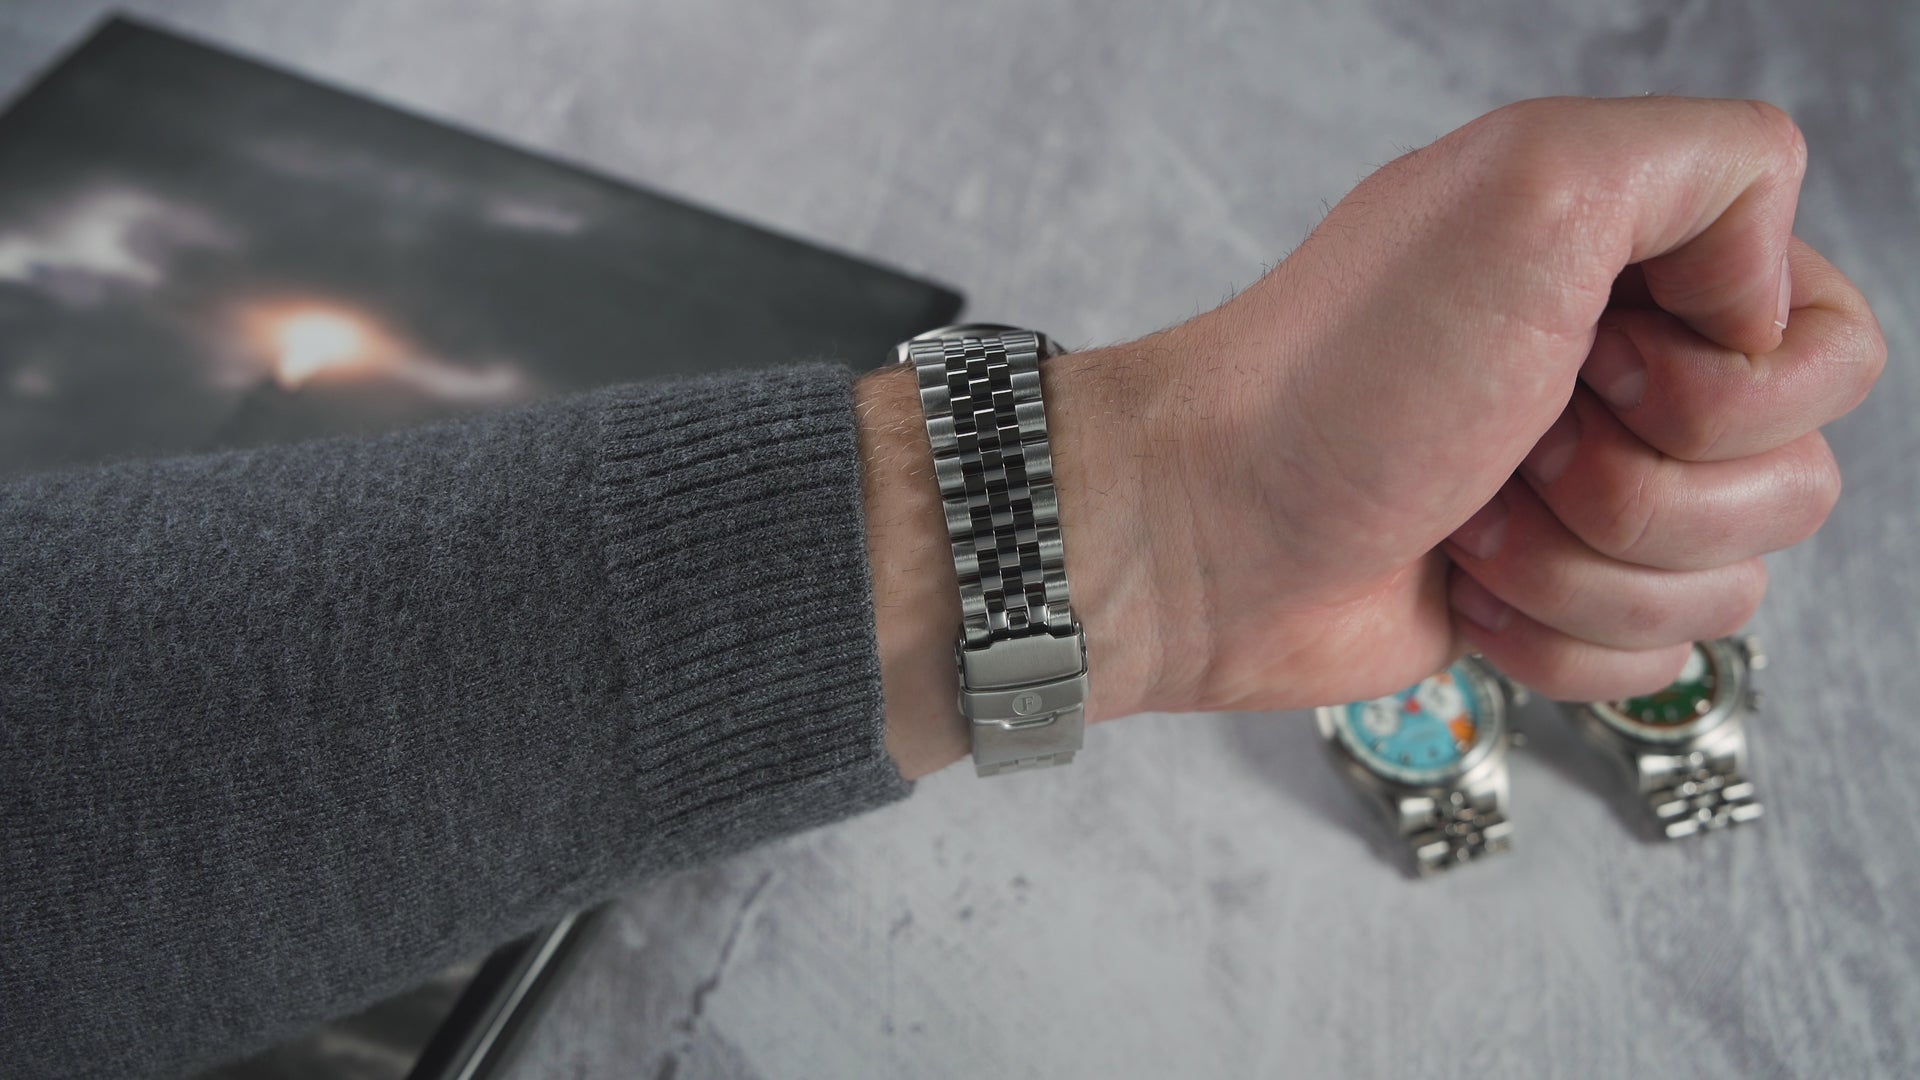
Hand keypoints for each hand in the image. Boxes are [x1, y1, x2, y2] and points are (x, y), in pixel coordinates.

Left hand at [861, 96, 1884, 777]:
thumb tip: (1767, 292)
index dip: (1729, 380)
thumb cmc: (1338, 379)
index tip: (1592, 356)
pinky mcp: (1555, 598)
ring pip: (1730, 580)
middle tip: (1518, 440)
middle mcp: (1628, 370)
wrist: (1209, 534)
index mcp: (1640, 260)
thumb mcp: (1530, 189)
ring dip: (1584, 564)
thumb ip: (1709, 164)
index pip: (1825, 341)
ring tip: (1473, 514)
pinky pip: (1654, 659)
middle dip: (1644, 486)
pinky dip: (1552, 636)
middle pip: (1795, 475)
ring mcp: (1593, 492)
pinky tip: (1461, 583)